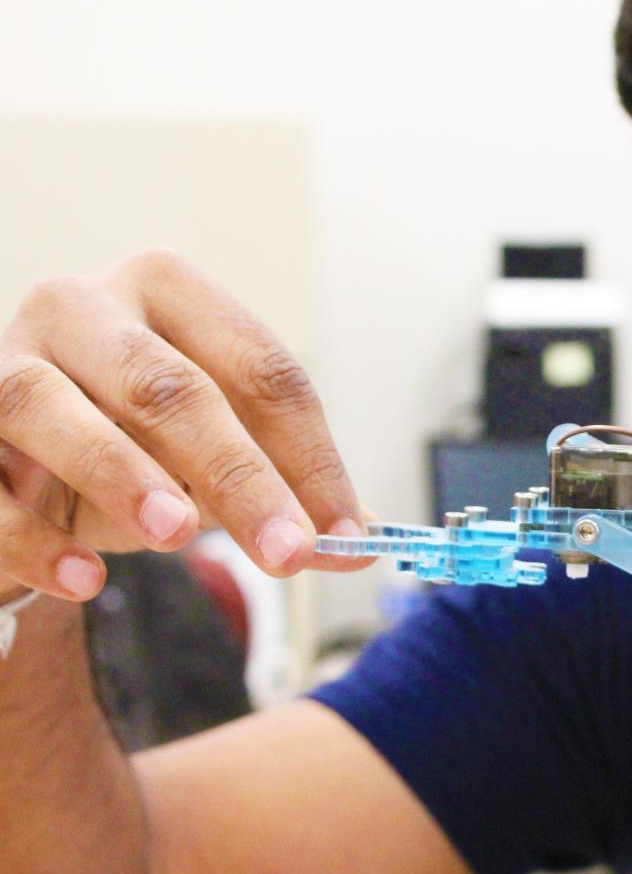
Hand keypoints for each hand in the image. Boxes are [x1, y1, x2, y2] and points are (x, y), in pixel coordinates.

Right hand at [0, 249, 368, 600]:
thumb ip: (286, 493)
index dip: (311, 456)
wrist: (25, 464)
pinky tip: (85, 580)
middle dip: (237, 473)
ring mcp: (6, 360)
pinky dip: (34, 536)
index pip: (261, 368)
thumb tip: (355, 543)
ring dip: (119, 473)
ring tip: (175, 536)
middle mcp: (82, 308)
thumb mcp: (219, 459)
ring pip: (50, 406)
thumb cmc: (138, 442)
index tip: (344, 533)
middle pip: (167, 385)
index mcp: (170, 294)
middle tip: (286, 551)